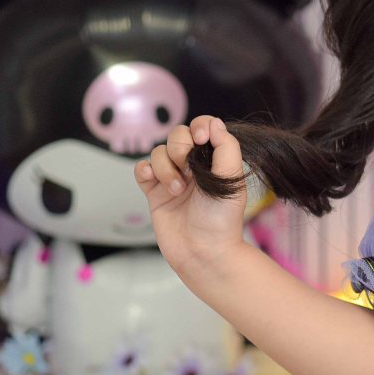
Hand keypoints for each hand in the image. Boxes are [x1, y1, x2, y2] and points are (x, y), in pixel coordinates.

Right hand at [135, 116, 247, 274]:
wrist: (203, 251)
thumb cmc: (222, 218)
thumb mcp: (231, 179)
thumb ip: (226, 147)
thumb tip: (214, 123)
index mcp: (214, 159)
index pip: (203, 127)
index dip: (200, 126)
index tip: (201, 139)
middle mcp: (193, 166)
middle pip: (177, 135)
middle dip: (181, 148)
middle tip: (190, 172)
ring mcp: (172, 178)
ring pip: (158, 152)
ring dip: (165, 167)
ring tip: (178, 190)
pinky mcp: (154, 192)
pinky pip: (141, 169)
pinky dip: (144, 170)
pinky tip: (153, 182)